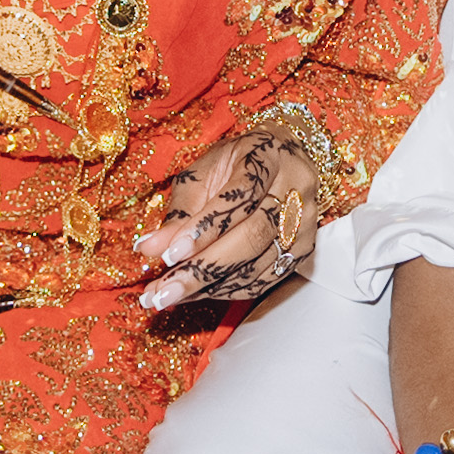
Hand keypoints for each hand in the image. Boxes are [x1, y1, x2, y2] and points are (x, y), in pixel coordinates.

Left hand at [128, 134, 320, 310]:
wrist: (283, 160)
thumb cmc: (236, 163)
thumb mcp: (202, 173)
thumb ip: (179, 211)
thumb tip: (149, 248)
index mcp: (268, 156)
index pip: (241, 196)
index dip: (205, 228)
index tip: (169, 256)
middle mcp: (296, 190)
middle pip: (251, 238)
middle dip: (201, 270)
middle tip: (160, 294)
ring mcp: (303, 224)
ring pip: (256, 266)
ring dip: (207, 288)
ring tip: (167, 297)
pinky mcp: (302, 251)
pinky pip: (262, 281)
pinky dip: (224, 291)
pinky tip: (195, 294)